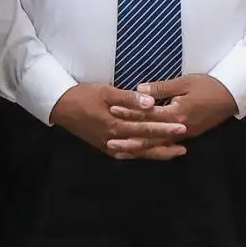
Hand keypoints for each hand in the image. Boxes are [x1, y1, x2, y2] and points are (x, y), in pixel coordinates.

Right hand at [51, 83, 187, 159]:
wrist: (60, 107)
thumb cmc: (83, 96)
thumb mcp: (105, 92)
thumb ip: (128, 98)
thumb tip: (151, 103)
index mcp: (116, 126)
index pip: (146, 128)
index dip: (165, 128)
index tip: (182, 126)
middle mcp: (115, 140)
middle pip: (145, 144)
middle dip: (165, 144)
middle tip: (185, 145)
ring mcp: (110, 146)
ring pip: (138, 152)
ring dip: (157, 153)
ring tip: (175, 152)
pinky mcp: (106, 147)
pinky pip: (128, 154)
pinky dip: (141, 154)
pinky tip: (151, 154)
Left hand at [123, 74, 238, 141]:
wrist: (232, 96)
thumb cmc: (208, 86)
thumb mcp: (184, 82)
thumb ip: (161, 89)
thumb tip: (139, 91)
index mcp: (177, 113)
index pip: (148, 114)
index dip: (130, 112)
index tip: (113, 110)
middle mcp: (179, 128)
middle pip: (150, 136)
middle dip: (129, 140)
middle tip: (109, 142)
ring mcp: (184, 134)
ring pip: (157, 145)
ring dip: (139, 149)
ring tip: (120, 152)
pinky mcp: (187, 135)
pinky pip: (166, 145)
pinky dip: (152, 149)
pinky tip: (141, 152)